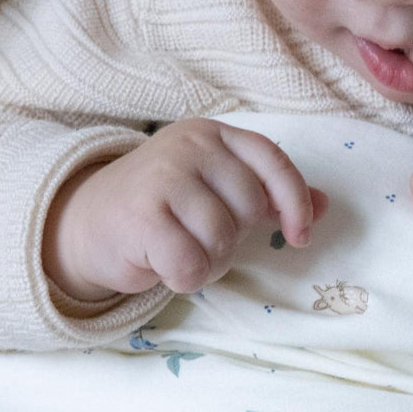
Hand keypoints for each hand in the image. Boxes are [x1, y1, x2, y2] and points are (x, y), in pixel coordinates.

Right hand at [42, 117, 326, 300]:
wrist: (86, 224)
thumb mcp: (217, 191)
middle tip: (198, 238)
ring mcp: (164, 176)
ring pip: (221, 239)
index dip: (294, 201)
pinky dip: (184, 277)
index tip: (300, 236)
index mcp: (213, 134)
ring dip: (207, 261)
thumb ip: (268, 195)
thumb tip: (326, 204)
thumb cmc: (164, 210)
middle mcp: (189, 146)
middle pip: (247, 207)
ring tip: (177, 248)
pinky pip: (192, 263)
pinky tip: (161, 264)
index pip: (272, 160)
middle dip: (232, 237)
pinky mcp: (142, 214)